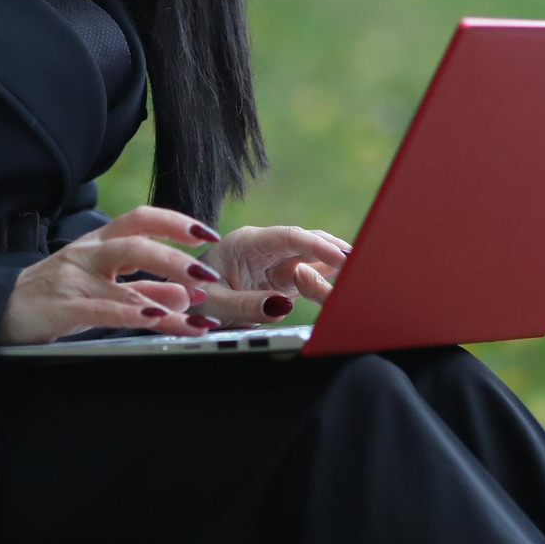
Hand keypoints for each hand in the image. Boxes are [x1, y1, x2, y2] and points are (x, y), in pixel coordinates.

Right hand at [0, 206, 224, 344]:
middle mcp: (88, 254)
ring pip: (124, 281)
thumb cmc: (53, 296)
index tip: (208, 233)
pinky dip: (132, 314)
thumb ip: (142, 287)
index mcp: (98, 243)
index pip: (141, 219)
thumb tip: (187, 293)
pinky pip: (103, 309)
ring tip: (196, 311)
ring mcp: (74, 280)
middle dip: (176, 257)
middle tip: (208, 274)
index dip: (176, 223)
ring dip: (165, 295)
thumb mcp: (100, 284)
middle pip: (136, 242)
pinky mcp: (63, 308)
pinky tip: (155, 320)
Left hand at [197, 225, 351, 325]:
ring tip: (363, 274)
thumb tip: (282, 306)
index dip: (316, 244)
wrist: (181, 302)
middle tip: (362, 263)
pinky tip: (348, 284)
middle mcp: (265, 248)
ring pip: (312, 260)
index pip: (288, 237)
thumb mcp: (213, 304)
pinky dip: (328, 280)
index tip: (340, 256)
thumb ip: (247, 305)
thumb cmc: (191, 298)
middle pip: (306, 244)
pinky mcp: (281, 280)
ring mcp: (275, 263)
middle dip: (334, 251)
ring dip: (335, 266)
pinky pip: (309, 277)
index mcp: (247, 242)